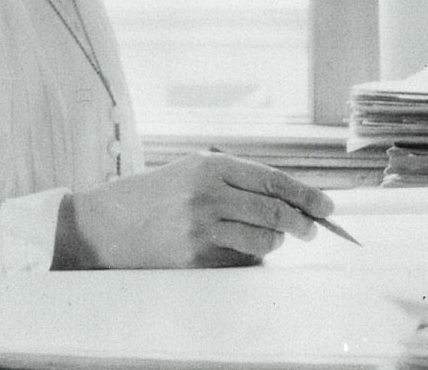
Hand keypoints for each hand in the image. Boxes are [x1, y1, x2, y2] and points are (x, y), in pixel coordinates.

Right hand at [53, 151, 334, 269]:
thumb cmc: (147, 197)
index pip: (272, 179)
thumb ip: (230, 180)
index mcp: (208, 166)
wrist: (101, 225)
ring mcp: (201, 228)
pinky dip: (250, 258)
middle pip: (275, 210)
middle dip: (302, 223)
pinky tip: (242, 251)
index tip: (326, 206)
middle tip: (312, 230)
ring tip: (272, 239)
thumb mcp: (186, 172)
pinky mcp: (194, 258)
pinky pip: (241, 261)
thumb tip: (283, 198)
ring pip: (264, 239)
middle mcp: (207, 194)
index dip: (306, 194)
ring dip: (276, 242)